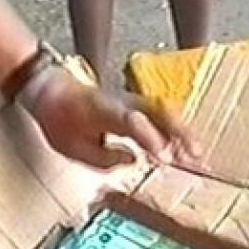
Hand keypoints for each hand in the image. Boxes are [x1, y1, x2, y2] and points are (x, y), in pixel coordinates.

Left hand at [21, 65, 202, 168]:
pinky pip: (159, 115)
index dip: (148, 134)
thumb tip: (132, 159)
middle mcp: (120, 102)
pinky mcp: (134, 105)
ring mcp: (130, 101)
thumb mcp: (69, 147)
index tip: (162, 153)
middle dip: (178, 132)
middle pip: (156, 111)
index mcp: (100, 110)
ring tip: (198, 155)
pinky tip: (187, 147)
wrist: (51, 89)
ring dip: (182, 132)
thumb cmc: (58, 117)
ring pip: (163, 111)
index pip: (129, 119)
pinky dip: (176, 130)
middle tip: (194, 156)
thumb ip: (101, 157)